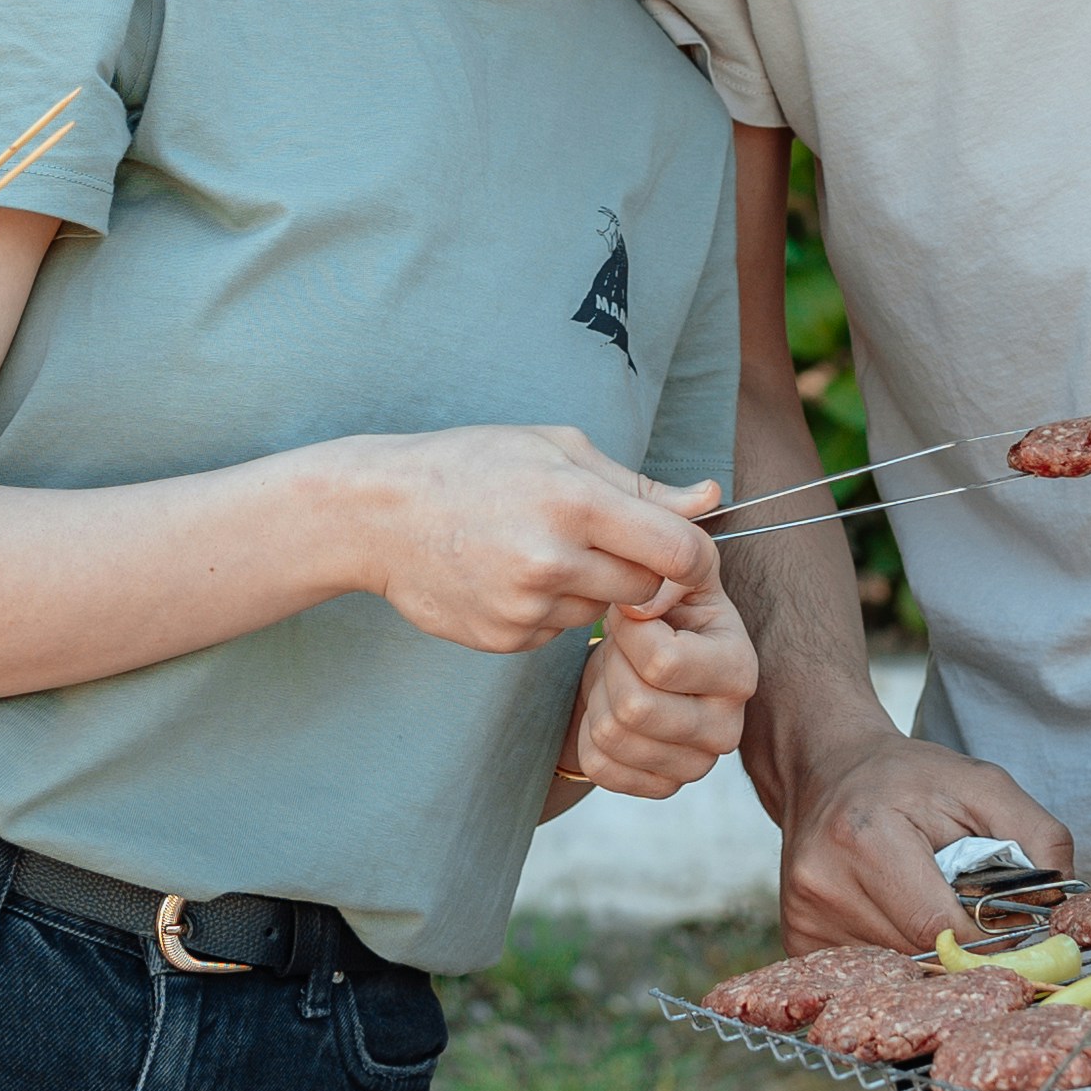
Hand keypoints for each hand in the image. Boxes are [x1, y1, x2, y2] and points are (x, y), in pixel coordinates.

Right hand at [333, 428, 721, 653]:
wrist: (377, 515)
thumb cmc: (474, 464)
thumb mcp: (558, 450)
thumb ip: (640, 485)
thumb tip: (713, 497)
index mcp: (575, 501)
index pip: (680, 551)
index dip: (695, 556)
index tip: (682, 551)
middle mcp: (554, 560)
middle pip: (647, 589)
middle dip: (637, 569)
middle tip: (596, 539)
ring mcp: (527, 607)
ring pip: (602, 611)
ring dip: (590, 588)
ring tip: (538, 550)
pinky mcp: (506, 640)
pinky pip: (559, 632)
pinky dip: (549, 609)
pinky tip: (509, 575)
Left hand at [566, 566, 758, 800]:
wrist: (640, 664)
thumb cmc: (663, 616)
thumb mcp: (672, 577)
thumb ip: (666, 572)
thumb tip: (642, 608)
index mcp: (740, 670)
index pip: (663, 663)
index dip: (629, 632)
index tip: (632, 617)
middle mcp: (728, 728)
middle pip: (635, 707)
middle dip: (612, 668)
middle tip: (620, 652)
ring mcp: (697, 766)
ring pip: (612, 736)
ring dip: (600, 698)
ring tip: (618, 678)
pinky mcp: (661, 788)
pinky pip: (599, 766)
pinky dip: (588, 733)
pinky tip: (611, 711)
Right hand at [771, 727, 1075, 955]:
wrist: (826, 766)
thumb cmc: (908, 778)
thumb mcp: (984, 784)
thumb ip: (1039, 837)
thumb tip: (1064, 910)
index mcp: (866, 837)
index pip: (942, 928)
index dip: (989, 942)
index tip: (1017, 937)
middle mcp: (822, 881)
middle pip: (918, 957)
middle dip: (962, 950)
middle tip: (980, 922)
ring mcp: (803, 915)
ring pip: (894, 973)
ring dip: (927, 956)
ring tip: (931, 909)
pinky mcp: (796, 938)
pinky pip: (867, 974)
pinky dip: (896, 958)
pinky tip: (901, 921)